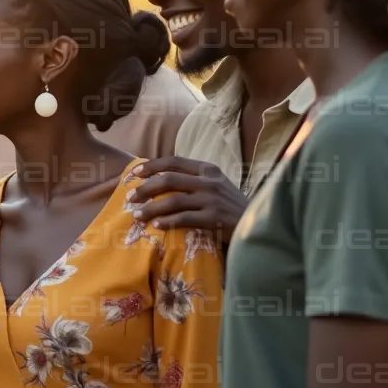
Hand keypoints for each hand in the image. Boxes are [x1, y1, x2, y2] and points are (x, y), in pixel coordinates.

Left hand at [127, 157, 247, 242]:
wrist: (257, 223)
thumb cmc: (230, 205)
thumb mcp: (214, 185)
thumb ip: (192, 179)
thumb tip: (159, 177)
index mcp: (207, 169)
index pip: (174, 161)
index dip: (152, 165)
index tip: (134, 173)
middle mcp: (209, 181)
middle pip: (169, 180)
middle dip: (145, 188)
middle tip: (130, 197)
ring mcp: (212, 199)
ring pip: (173, 200)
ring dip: (151, 208)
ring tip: (136, 215)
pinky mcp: (215, 218)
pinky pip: (184, 218)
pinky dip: (167, 222)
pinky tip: (156, 226)